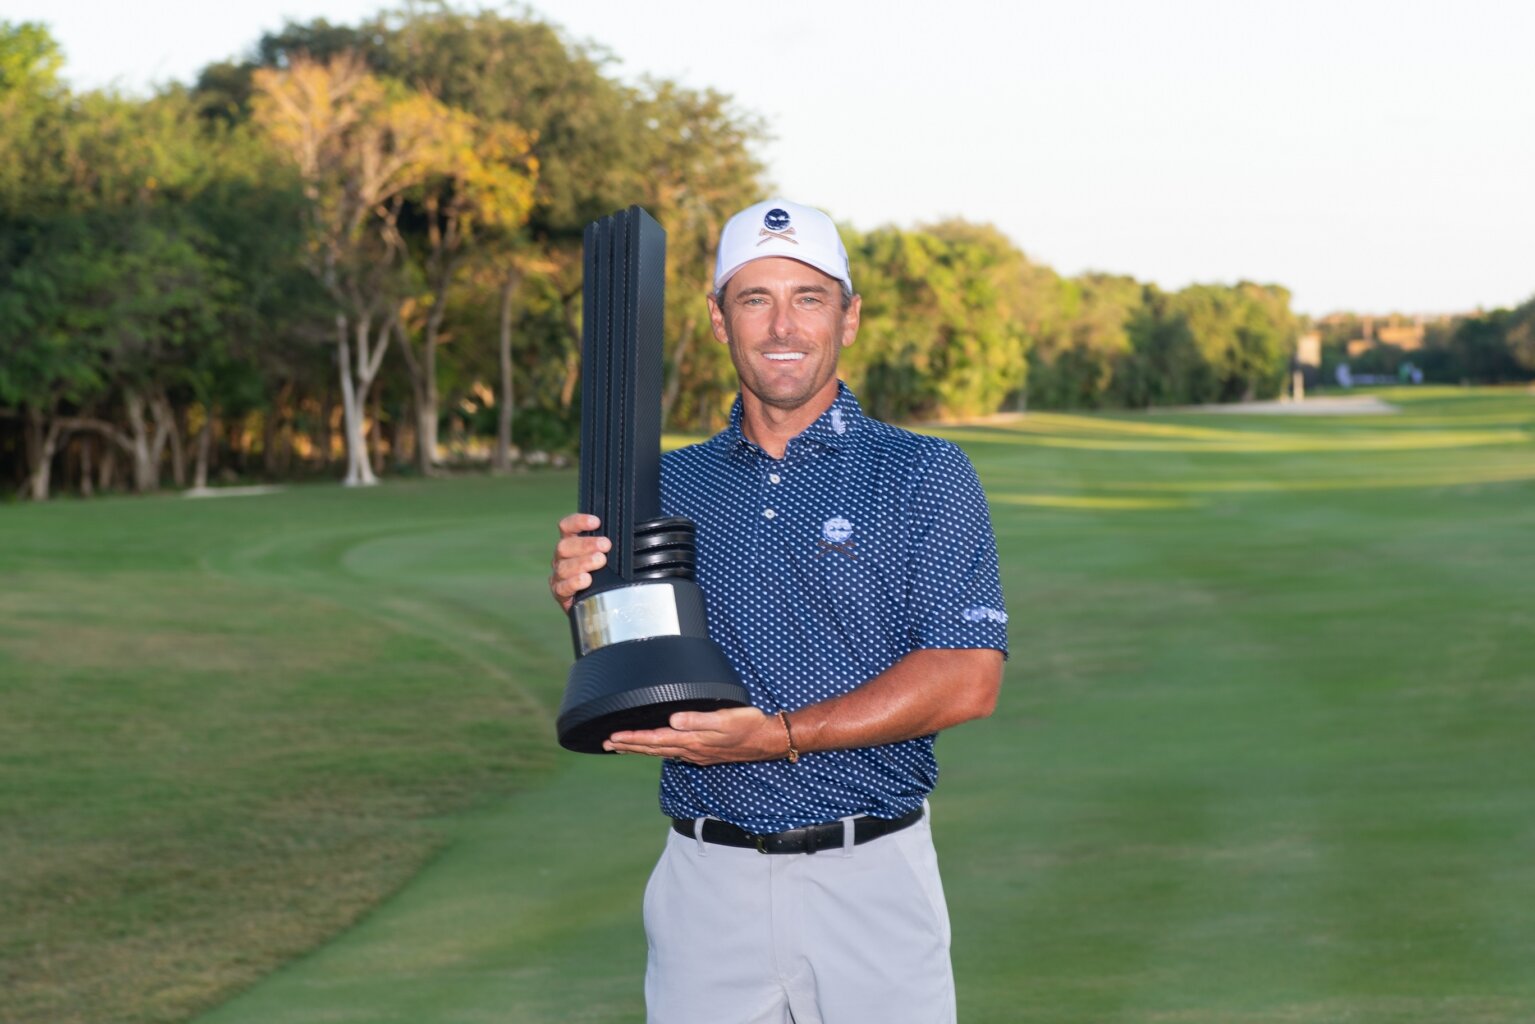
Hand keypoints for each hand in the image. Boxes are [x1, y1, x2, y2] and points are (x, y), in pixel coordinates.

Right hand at [550, 512, 609, 611]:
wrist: (597, 603)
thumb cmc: (604, 575)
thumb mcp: (609, 557)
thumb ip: (611, 545)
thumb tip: (631, 533)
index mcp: (571, 543)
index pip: (567, 526)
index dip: (579, 522)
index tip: (596, 522)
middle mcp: (562, 557)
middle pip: (565, 546)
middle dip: (586, 544)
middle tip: (605, 545)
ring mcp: (559, 575)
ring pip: (564, 566)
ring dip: (583, 562)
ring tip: (600, 561)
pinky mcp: (560, 593)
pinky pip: (562, 587)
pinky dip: (574, 582)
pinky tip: (586, 580)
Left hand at [604, 707, 784, 764]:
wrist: (767, 740)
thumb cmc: (748, 725)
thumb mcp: (725, 719)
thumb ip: (698, 719)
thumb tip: (673, 720)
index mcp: (693, 740)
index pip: (655, 739)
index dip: (633, 738)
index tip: (613, 736)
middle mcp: (691, 749)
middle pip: (653, 749)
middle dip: (629, 745)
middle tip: (606, 743)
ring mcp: (696, 753)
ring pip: (660, 752)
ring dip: (639, 749)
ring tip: (620, 747)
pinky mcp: (702, 752)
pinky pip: (671, 752)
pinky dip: (656, 750)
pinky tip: (652, 748)